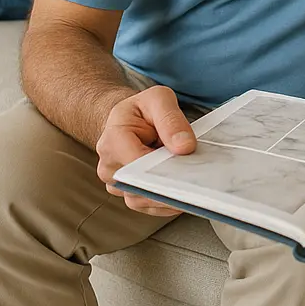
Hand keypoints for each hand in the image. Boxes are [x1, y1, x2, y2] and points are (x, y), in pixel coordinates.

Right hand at [96, 85, 195, 216]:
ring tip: (190, 182)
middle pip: (139, 187)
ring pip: (144, 201)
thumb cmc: (141, 109)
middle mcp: (110, 167)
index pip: (137, 163)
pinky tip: (184, 191)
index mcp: (112, 140)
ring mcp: (117, 185)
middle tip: (194, 180)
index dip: (162, 167)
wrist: (127, 120)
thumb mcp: (158, 98)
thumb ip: (171, 119)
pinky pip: (150, 206)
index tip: (186, 164)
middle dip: (168, 184)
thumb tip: (184, 147)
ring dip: (169, 194)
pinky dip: (168, 201)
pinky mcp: (129, 194)